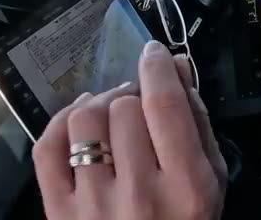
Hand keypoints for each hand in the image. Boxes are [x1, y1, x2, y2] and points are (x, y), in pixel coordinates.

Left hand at [34, 41, 227, 218]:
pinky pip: (48, 147)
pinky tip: (79, 123)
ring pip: (86, 118)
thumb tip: (176, 69)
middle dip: (134, 97)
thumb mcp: (212, 184)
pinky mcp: (59, 213)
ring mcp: (94, 205)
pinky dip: (62, 123)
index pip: (164, 104)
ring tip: (111, 116)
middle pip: (126, 108)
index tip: (155, 55)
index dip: (158, 68)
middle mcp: (140, 194)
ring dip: (101, 105)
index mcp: (186, 187)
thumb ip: (198, 125)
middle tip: (139, 107)